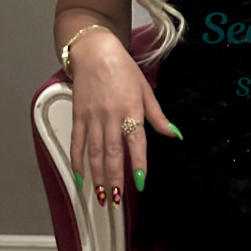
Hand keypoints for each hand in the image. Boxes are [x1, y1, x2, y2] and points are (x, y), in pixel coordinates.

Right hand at [68, 31, 179, 207]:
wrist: (94, 51)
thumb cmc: (122, 68)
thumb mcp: (146, 89)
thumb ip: (158, 116)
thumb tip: (174, 134)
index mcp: (131, 110)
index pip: (136, 142)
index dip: (138, 163)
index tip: (140, 182)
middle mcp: (111, 116)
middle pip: (113, 152)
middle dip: (114, 178)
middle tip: (116, 199)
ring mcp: (92, 117)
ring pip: (94, 151)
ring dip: (97, 175)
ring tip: (101, 194)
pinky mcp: (78, 115)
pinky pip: (76, 142)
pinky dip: (76, 160)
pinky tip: (79, 176)